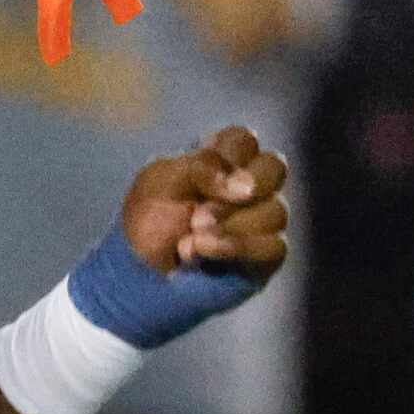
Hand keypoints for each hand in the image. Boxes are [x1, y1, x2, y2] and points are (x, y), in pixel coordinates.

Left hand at [121, 124, 289, 280]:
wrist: (139, 274)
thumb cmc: (148, 222)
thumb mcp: (160, 181)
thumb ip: (198, 167)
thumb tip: (242, 186)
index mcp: (219, 161)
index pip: (243, 139)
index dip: (226, 156)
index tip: (199, 179)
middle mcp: (247, 186)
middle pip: (275, 167)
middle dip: (242, 187)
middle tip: (202, 210)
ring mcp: (260, 220)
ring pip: (275, 210)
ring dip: (228, 224)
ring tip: (191, 236)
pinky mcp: (265, 255)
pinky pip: (274, 245)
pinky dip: (236, 247)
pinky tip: (204, 253)